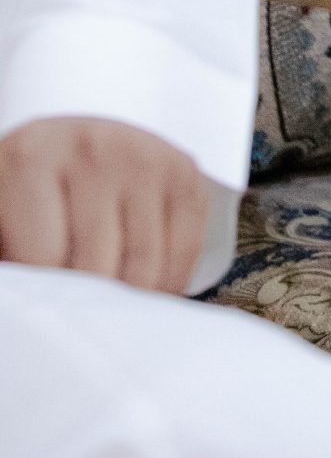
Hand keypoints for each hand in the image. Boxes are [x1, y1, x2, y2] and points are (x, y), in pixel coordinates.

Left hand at [0, 118, 207, 291]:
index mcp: (31, 159)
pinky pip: (186, 250)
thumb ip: (14, 265)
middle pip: (98, 269)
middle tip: (83, 314)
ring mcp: (144, 155)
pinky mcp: (183, 168)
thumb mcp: (5, 220)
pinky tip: (146, 285)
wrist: (75, 143)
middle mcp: (92, 148)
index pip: (45, 263)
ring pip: (146, 267)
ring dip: (132, 302)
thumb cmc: (32, 197)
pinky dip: (169, 283)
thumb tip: (30, 308)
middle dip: (91, 306)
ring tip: (112, 306)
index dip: (48, 301)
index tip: (49, 308)